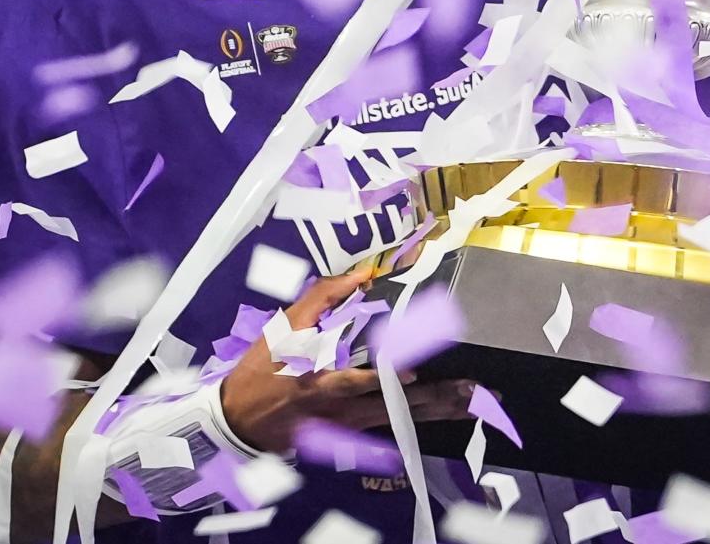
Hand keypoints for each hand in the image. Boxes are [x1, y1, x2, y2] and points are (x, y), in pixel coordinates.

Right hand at [220, 271, 473, 452]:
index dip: (391, 376)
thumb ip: (323, 296)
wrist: (238, 421)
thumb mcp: (284, 327)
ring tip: (469, 401)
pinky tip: (442, 416)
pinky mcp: (347, 436)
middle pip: (395, 407)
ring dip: (435, 412)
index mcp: (321, 380)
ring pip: (398, 421)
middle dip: (434, 398)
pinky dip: (417, 423)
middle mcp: (340, 409)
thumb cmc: (263, 368)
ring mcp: (346, 427)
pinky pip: (390, 430)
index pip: (362, 380)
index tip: (419, 368)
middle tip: (471, 389)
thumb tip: (363, 274)